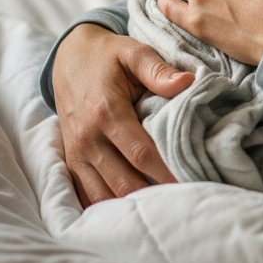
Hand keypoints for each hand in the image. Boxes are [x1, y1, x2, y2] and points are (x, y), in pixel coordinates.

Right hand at [52, 22, 194, 206]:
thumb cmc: (108, 56)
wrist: (68, 58)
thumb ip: (159, 70)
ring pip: (105, 195)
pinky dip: (110, 205)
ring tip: (165, 208)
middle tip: (187, 201)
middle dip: (156, 196)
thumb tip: (188, 82)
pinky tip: (134, 209)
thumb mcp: (134, 53)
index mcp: (106, 112)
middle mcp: (87, 138)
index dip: (168, 171)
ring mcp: (76, 153)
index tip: (194, 181)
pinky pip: (87, 195)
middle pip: (125, 181)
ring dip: (133, 205)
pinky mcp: (71, 161)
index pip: (142, 153)